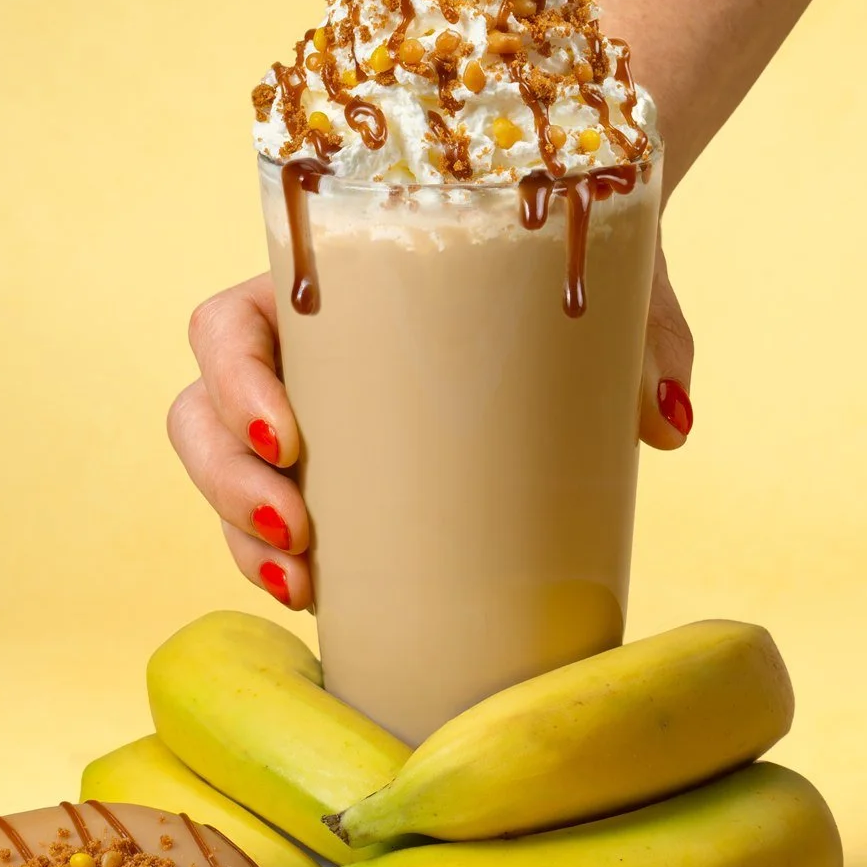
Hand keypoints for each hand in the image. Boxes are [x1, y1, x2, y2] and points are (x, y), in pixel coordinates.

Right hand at [168, 241, 694, 611]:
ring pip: (217, 473)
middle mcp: (295, 347)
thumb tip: (667, 420)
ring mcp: (303, 411)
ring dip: (238, 537)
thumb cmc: (568, 264)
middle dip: (226, 485)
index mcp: (324, 285)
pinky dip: (272, 565)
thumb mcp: (605, 285)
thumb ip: (642, 338)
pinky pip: (264, 522)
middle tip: (300, 534)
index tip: (289, 436)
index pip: (226, 325)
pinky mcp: (334, 471)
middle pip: (199, 413)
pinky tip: (310, 601)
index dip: (232, 382)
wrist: (573, 272)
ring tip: (303, 585)